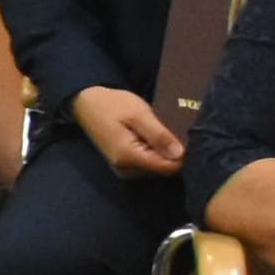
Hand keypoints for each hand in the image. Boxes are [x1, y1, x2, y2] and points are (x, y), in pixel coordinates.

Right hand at [71, 85, 186, 178]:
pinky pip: (148, 164)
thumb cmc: (112, 105)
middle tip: (168, 129)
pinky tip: (150, 137)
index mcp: (129, 157)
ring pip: (157, 168)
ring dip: (162, 151)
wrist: (87, 104)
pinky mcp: (124, 167)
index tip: (187, 137)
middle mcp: (126, 170)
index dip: (182, 154)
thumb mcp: (138, 114)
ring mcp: (124, 170)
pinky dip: (154, 152)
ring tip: (157, 130)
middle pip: (164, 169)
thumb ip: (159, 135)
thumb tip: (181, 154)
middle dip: (171, 152)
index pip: (168, 167)